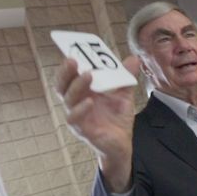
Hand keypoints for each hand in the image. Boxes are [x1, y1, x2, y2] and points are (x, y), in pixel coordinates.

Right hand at [55, 56, 141, 191]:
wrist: (122, 145)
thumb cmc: (116, 119)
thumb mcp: (124, 95)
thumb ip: (126, 78)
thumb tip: (133, 58)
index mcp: (83, 93)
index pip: (69, 76)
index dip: (68, 65)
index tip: (72, 51)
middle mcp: (76, 103)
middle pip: (63, 86)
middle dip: (66, 72)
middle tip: (74, 60)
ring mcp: (77, 117)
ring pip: (68, 100)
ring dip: (76, 87)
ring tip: (88, 75)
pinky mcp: (83, 130)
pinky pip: (75, 119)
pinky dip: (80, 109)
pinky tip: (90, 101)